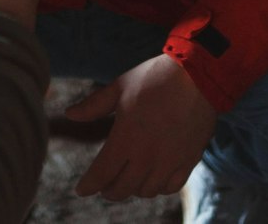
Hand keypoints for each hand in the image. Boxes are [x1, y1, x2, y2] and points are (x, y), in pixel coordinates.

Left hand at [66, 54, 216, 200]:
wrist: (198, 75)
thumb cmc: (154, 77)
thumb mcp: (120, 87)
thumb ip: (93, 105)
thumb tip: (69, 115)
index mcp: (126, 138)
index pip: (102, 173)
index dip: (89, 185)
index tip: (81, 190)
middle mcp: (147, 156)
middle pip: (122, 189)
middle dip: (109, 190)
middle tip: (104, 186)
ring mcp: (170, 160)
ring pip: (146, 191)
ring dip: (134, 188)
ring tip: (129, 179)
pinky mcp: (189, 160)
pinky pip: (171, 187)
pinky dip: (159, 187)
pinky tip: (154, 178)